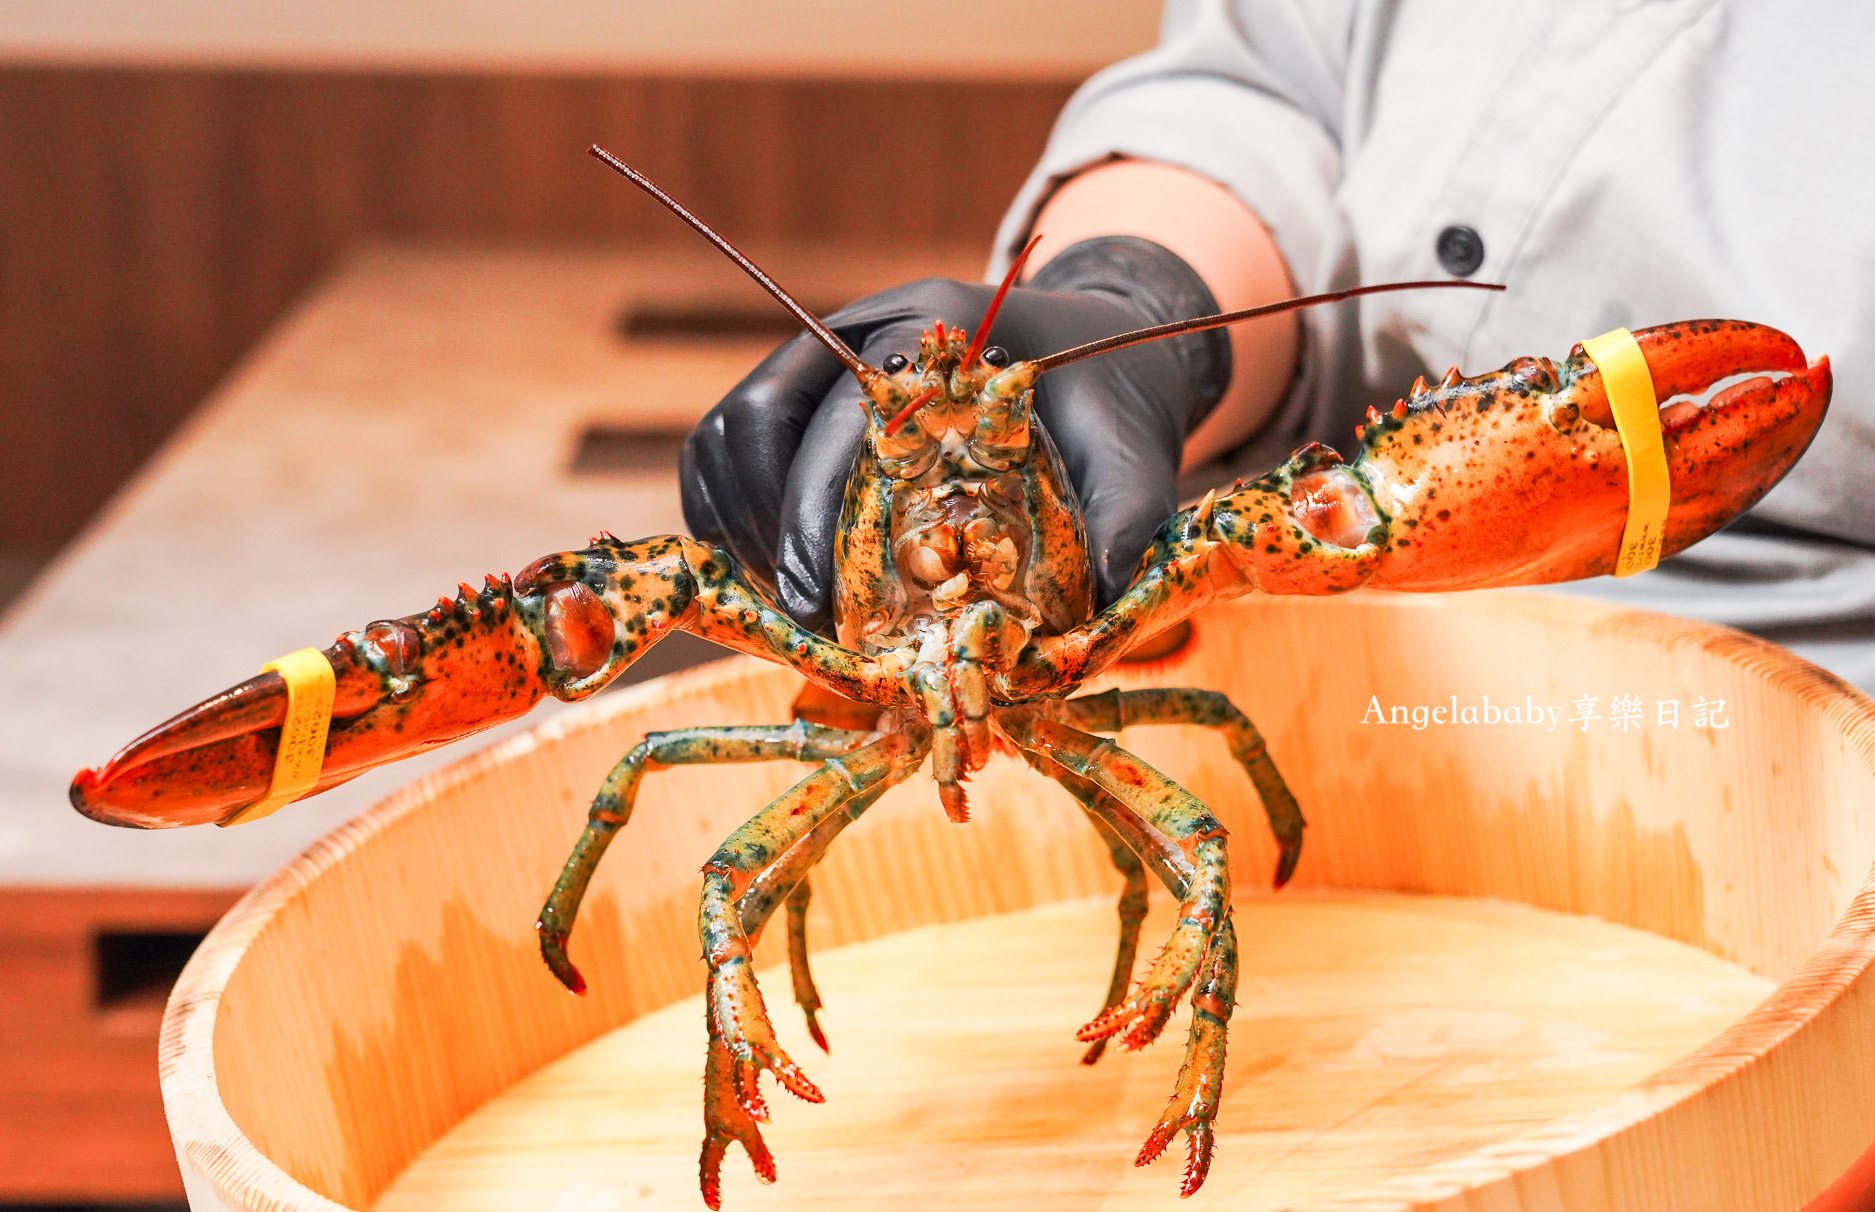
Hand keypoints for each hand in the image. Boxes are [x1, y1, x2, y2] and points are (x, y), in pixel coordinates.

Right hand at [681, 237, 1231, 634]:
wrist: (1095, 352)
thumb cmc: (1107, 403)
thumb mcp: (1133, 451)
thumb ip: (1125, 514)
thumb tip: (1096, 601)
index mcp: (933, 324)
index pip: (835, 414)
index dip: (812, 512)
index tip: (817, 599)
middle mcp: (862, 326)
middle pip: (758, 417)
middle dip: (769, 527)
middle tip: (803, 615)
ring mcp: (823, 354)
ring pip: (728, 432)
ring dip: (741, 522)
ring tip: (791, 601)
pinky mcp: (805, 391)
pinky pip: (729, 448)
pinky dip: (732, 514)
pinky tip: (775, 574)